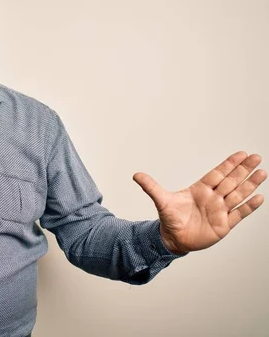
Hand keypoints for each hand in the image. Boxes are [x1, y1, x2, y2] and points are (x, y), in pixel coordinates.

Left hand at [133, 151, 266, 254]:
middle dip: (244, 169)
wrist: (173, 238)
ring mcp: (220, 210)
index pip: (218, 173)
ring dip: (250, 184)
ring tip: (262, 172)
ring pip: (238, 194)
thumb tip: (136, 174)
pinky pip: (239, 214)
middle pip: (231, 181)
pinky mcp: (224, 224)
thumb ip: (151, 187)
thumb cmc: (170, 218)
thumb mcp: (161, 200)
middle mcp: (213, 198)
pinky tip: (259, 197)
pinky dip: (248, 206)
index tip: (241, 153)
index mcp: (201, 190)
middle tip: (256, 156)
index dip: (229, 164)